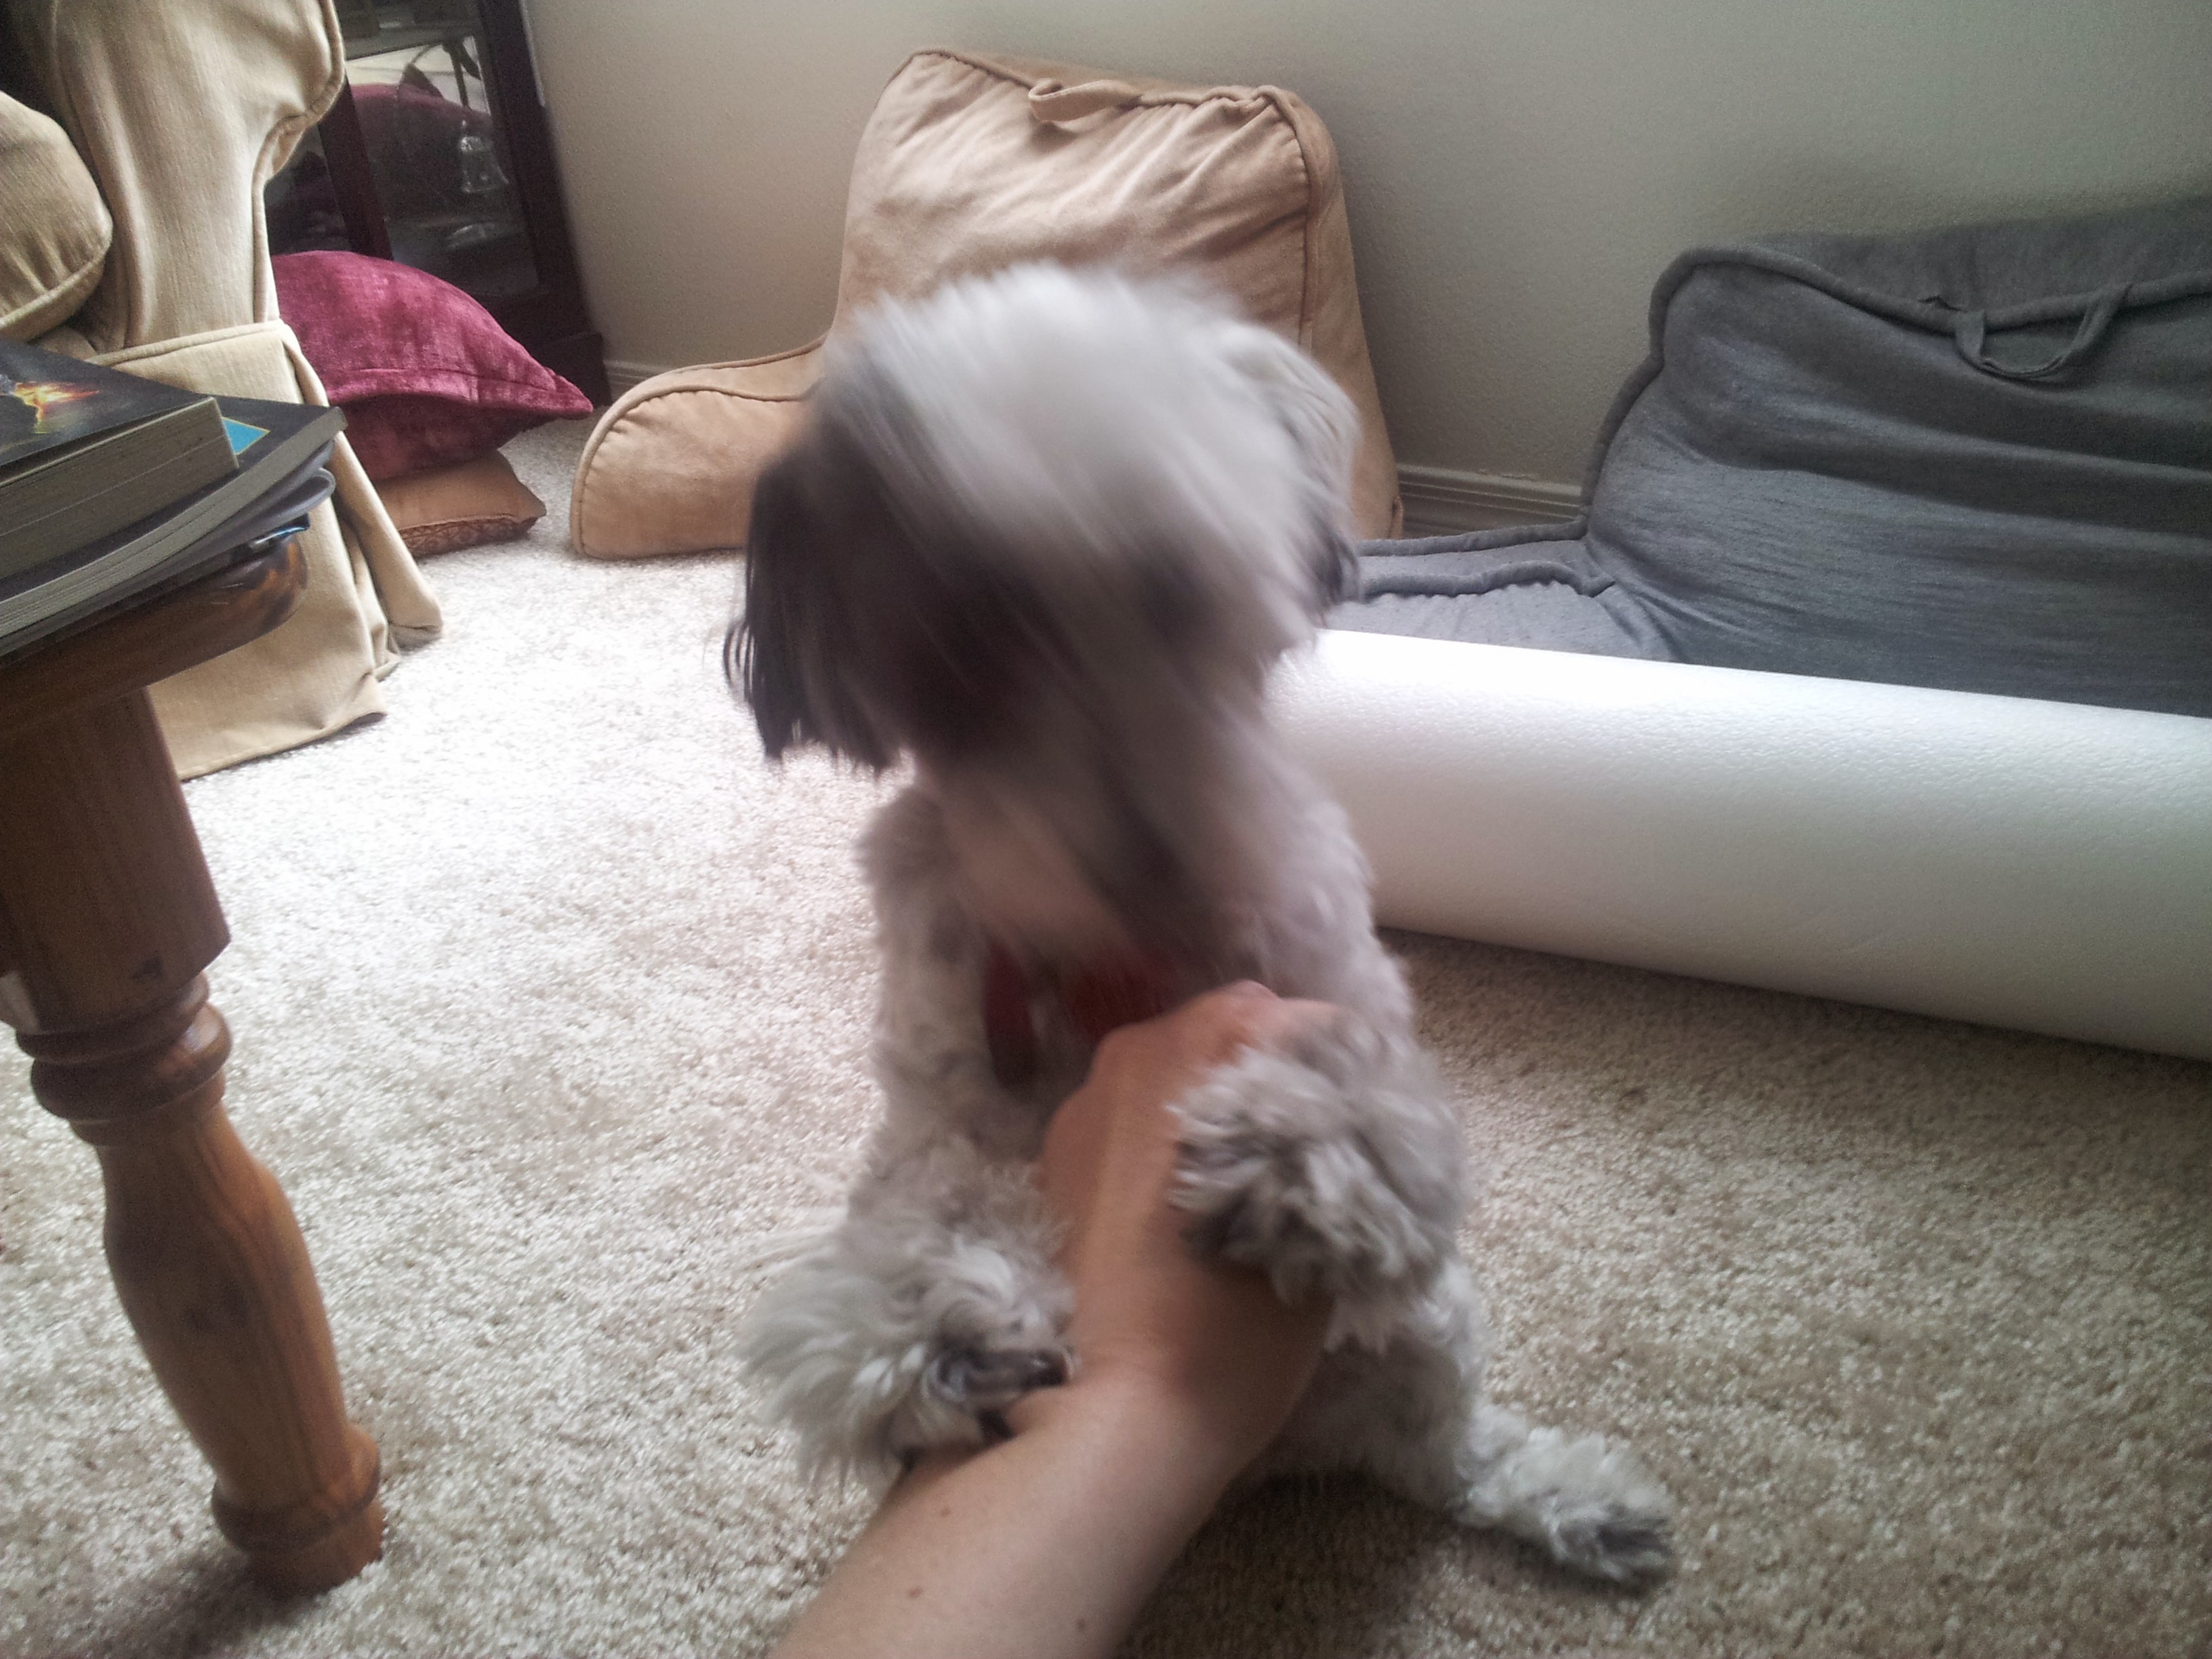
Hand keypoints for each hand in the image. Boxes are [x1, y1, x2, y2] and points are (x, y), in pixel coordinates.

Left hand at [1018, 982, 1339, 1475]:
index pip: (1307, 1023)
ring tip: (1242, 1178)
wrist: (1114, 1411)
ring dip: (1211, 1103)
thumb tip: (1342, 1120)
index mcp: (1219, 1043)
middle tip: (1307, 1145)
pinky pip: (1125, 1119)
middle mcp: (1141, 1048)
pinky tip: (1181, 1206)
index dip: (1344, 1068)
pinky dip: (1159, 1143)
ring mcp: (1085, 1099)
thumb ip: (1331, 1145)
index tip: (1365, 1118)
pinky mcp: (1050, 1152)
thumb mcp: (1324, 1227)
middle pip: (1231, 1030)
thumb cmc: (1237, 1323)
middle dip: (1272, 1072)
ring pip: (1171, 1071)